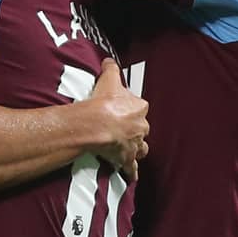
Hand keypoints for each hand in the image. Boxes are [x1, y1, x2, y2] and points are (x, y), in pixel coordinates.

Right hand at [86, 59, 149, 180]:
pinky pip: (131, 167)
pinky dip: (130, 171)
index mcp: (139, 108)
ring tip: (130, 149)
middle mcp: (140, 127)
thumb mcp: (108, 79)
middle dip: (135, 129)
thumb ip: (111, 68)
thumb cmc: (104, 103)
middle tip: (123, 129)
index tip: (123, 109)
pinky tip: (130, 175)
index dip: (131, 108)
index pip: (139, 107)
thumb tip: (109, 61)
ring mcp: (134, 144)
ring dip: (136, 148)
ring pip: (140, 148)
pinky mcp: (126, 159)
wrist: (97, 124)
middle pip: (141, 128)